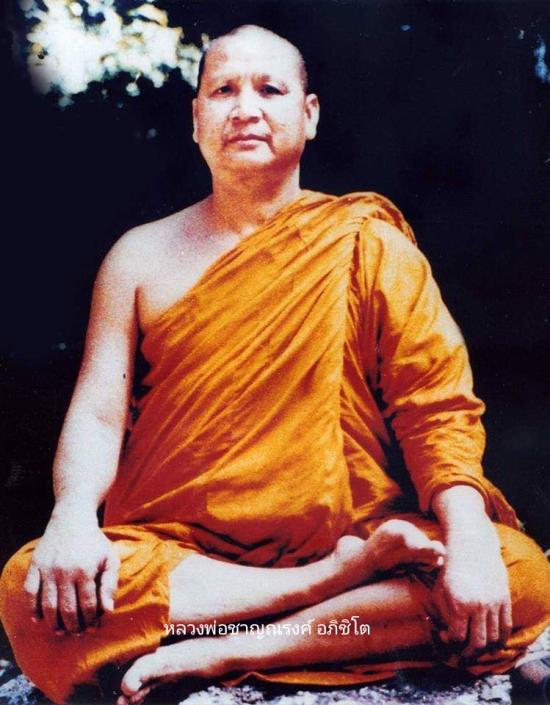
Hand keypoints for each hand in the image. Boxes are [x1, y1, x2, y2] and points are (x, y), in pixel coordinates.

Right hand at [23, 511, 119, 633]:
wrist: (72, 519)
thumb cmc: (94, 542)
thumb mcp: (110, 558)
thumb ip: (110, 584)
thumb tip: (108, 611)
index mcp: (85, 570)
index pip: (87, 604)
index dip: (90, 620)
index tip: (92, 628)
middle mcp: (65, 570)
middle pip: (66, 608)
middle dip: (72, 626)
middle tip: (76, 634)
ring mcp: (48, 568)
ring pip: (48, 604)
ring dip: (53, 622)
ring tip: (60, 632)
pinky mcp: (35, 565)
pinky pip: (30, 592)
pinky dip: (33, 608)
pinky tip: (39, 619)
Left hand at [433, 524, 511, 658]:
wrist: (472, 546)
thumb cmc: (450, 568)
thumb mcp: (439, 589)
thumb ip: (442, 614)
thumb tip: (447, 635)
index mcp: (459, 604)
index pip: (457, 637)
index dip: (450, 642)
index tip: (446, 637)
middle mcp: (478, 606)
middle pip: (477, 643)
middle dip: (468, 653)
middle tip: (462, 653)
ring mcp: (494, 603)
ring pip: (493, 638)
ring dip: (484, 648)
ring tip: (476, 647)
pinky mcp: (504, 599)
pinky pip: (505, 626)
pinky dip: (500, 639)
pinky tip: (491, 641)